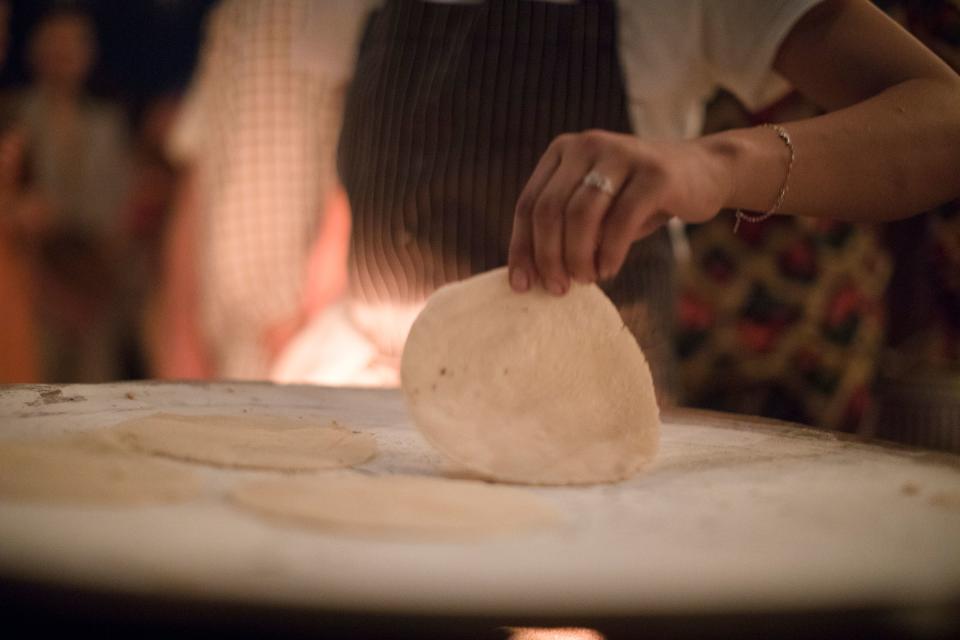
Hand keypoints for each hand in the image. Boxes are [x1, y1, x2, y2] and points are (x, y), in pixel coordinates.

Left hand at [508, 129, 732, 293]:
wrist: (704, 172)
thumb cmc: (638, 199)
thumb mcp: (595, 207)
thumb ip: (563, 229)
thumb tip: (529, 276)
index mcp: (564, 151)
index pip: (529, 204)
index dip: (522, 248)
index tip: (521, 285)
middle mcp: (588, 145)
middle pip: (549, 210)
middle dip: (548, 257)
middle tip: (558, 288)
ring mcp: (622, 154)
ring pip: (581, 216)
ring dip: (579, 258)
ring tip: (587, 279)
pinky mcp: (655, 173)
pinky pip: (621, 222)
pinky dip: (610, 254)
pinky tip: (609, 269)